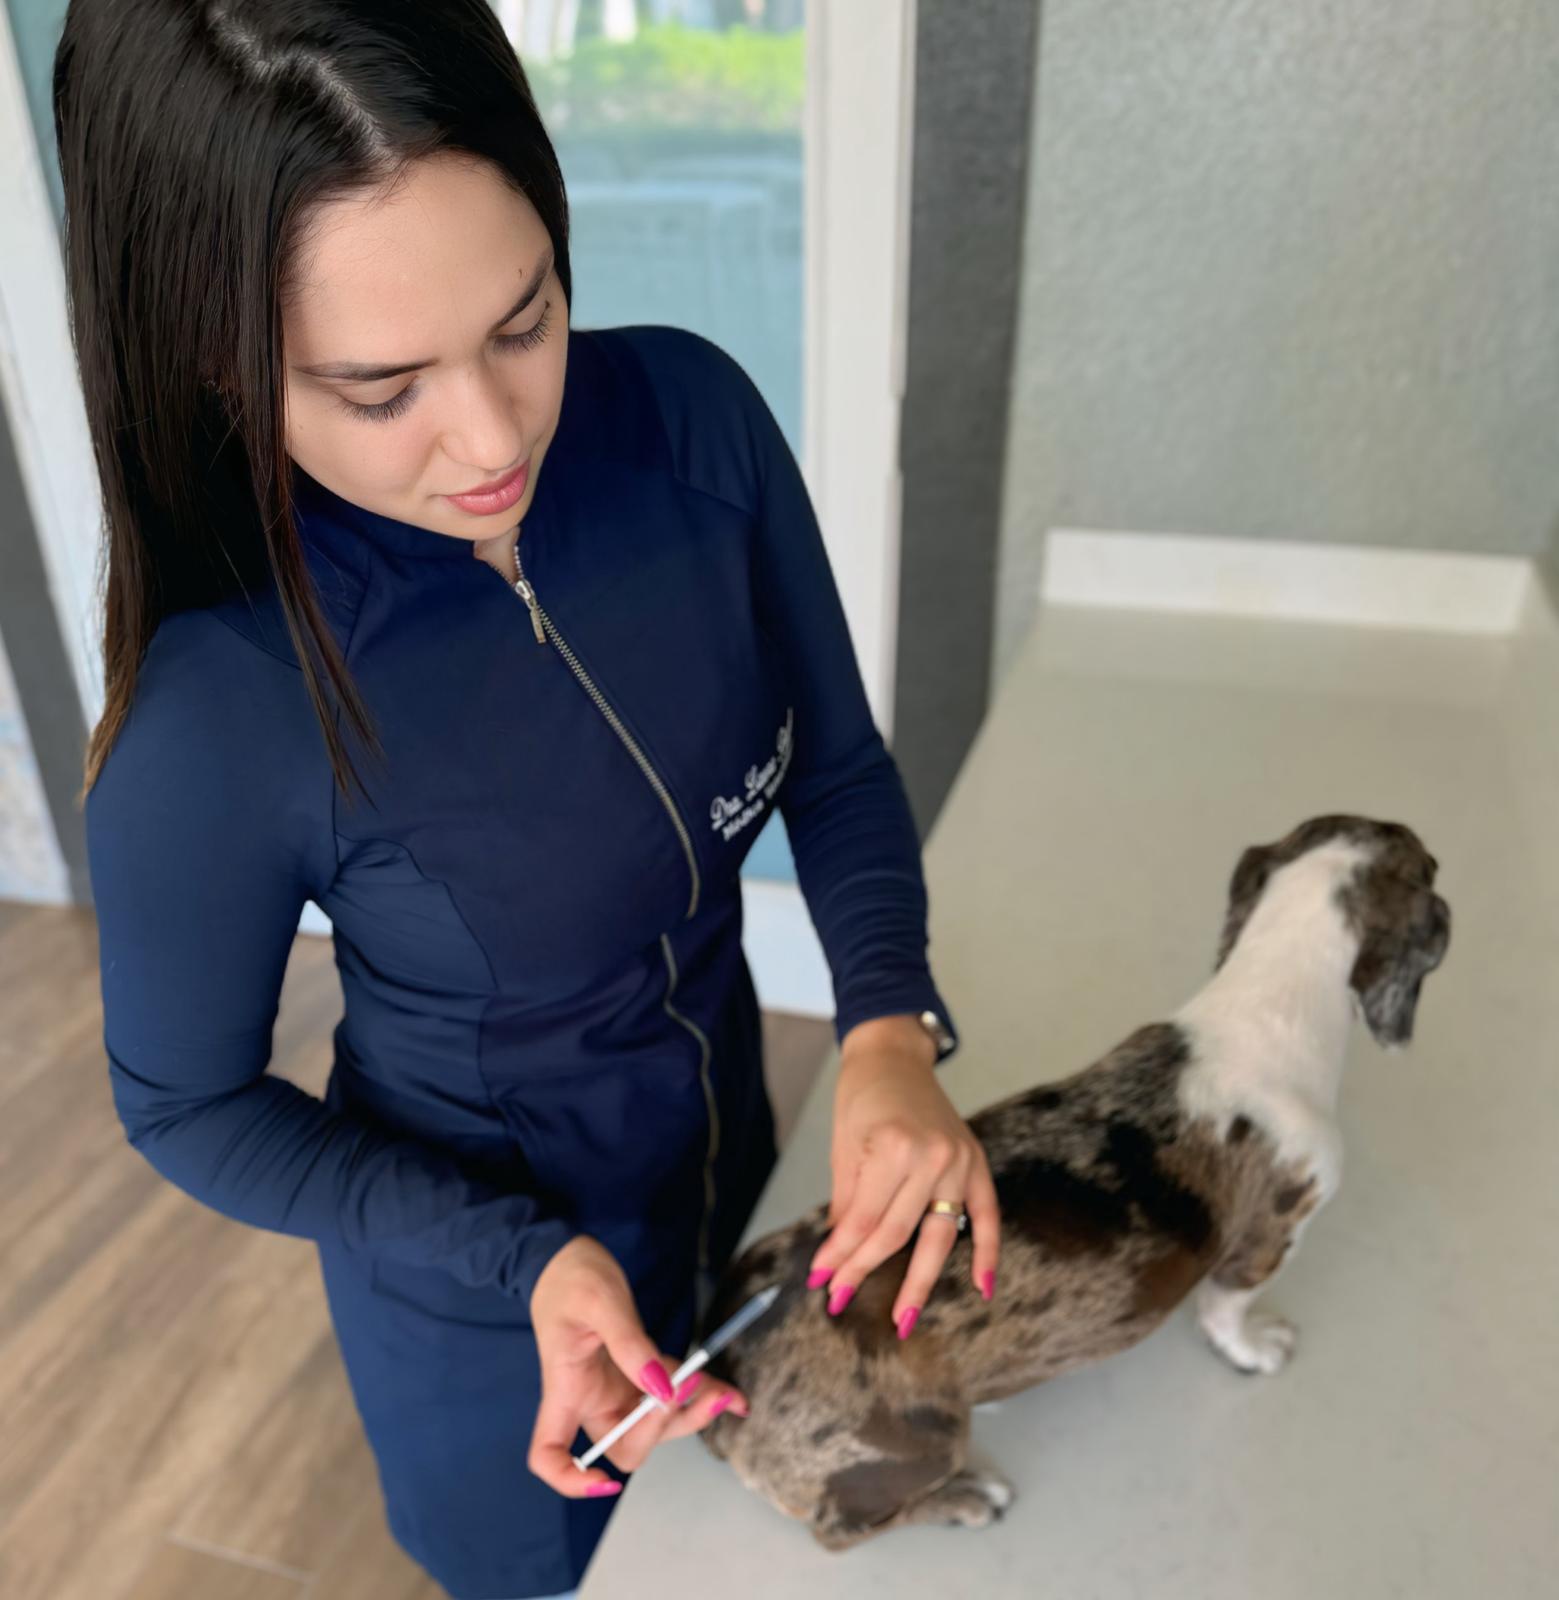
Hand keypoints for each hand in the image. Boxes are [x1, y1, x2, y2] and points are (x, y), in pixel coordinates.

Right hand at [527, 1236, 748, 1497]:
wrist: (569, 1256)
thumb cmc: (571, 1278)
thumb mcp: (601, 1303)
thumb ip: (631, 1345)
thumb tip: (662, 1389)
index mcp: (565, 1389)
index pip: (549, 1455)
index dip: (573, 1479)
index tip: (607, 1478)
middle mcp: (589, 1398)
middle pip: (626, 1444)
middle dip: (668, 1427)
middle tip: (702, 1393)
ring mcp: (614, 1387)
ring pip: (656, 1421)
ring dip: (693, 1411)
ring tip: (728, 1393)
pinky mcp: (635, 1370)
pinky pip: (667, 1392)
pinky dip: (695, 1389)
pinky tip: (720, 1383)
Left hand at [805, 1016, 999, 1337]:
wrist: (894, 1056)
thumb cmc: (861, 1096)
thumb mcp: (844, 1147)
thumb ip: (848, 1202)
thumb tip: (838, 1253)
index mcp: (893, 1148)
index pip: (865, 1219)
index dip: (841, 1254)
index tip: (821, 1280)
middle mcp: (932, 1156)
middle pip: (898, 1232)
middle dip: (865, 1269)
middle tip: (840, 1299)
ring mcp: (959, 1161)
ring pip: (938, 1234)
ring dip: (920, 1281)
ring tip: (904, 1318)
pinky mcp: (976, 1161)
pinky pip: (987, 1215)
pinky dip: (987, 1252)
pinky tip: (982, 1287)